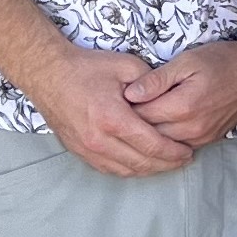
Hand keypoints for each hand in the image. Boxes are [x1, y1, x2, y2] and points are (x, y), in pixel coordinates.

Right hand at [18, 45, 195, 176]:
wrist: (47, 74)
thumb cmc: (86, 68)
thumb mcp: (125, 66)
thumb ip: (152, 84)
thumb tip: (171, 99)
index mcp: (113, 118)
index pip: (152, 145)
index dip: (174, 151)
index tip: (188, 151)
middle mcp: (98, 139)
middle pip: (142, 162)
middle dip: (167, 163)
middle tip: (184, 159)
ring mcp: (86, 148)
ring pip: (126, 170)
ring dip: (150, 170)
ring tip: (168, 163)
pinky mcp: (79, 151)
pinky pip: (109, 169)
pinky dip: (129, 169)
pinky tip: (143, 163)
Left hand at [125, 34, 236, 148]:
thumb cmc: (224, 60)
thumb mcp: (187, 60)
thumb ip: (157, 79)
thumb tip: (128, 93)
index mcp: (184, 106)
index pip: (140, 115)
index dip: (123, 108)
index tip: (114, 98)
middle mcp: (192, 128)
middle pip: (148, 134)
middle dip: (132, 124)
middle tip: (118, 111)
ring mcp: (202, 137)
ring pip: (162, 143)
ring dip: (147, 134)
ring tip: (134, 119)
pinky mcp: (209, 140)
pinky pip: (178, 145)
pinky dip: (164, 139)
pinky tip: (156, 126)